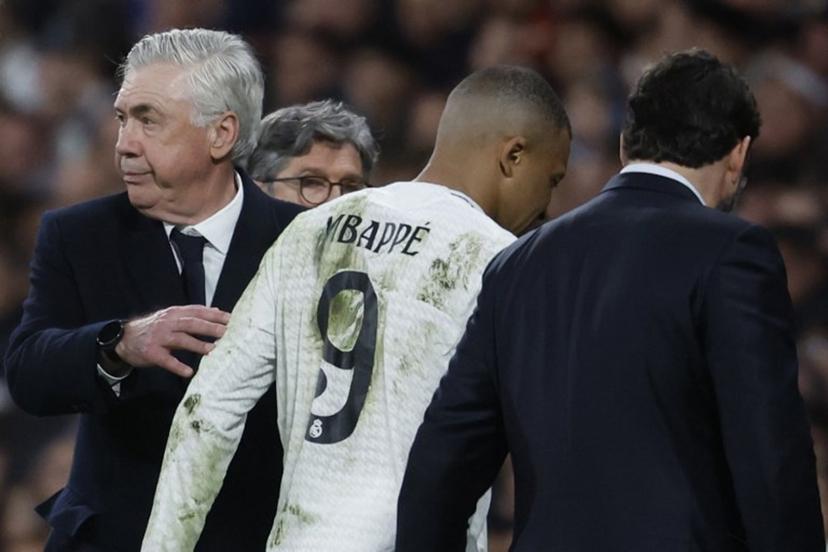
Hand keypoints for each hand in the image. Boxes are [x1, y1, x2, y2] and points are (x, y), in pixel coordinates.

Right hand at [115, 305, 230, 377]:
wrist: (124, 338)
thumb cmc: (154, 328)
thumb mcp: (171, 317)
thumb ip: (192, 314)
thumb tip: (216, 311)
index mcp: (174, 313)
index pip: (197, 311)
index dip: (214, 315)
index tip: (231, 319)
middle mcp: (167, 323)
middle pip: (191, 323)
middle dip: (209, 327)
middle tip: (226, 333)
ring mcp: (158, 338)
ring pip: (180, 340)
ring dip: (197, 344)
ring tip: (212, 350)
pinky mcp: (151, 353)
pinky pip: (166, 360)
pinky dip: (177, 366)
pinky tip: (189, 372)